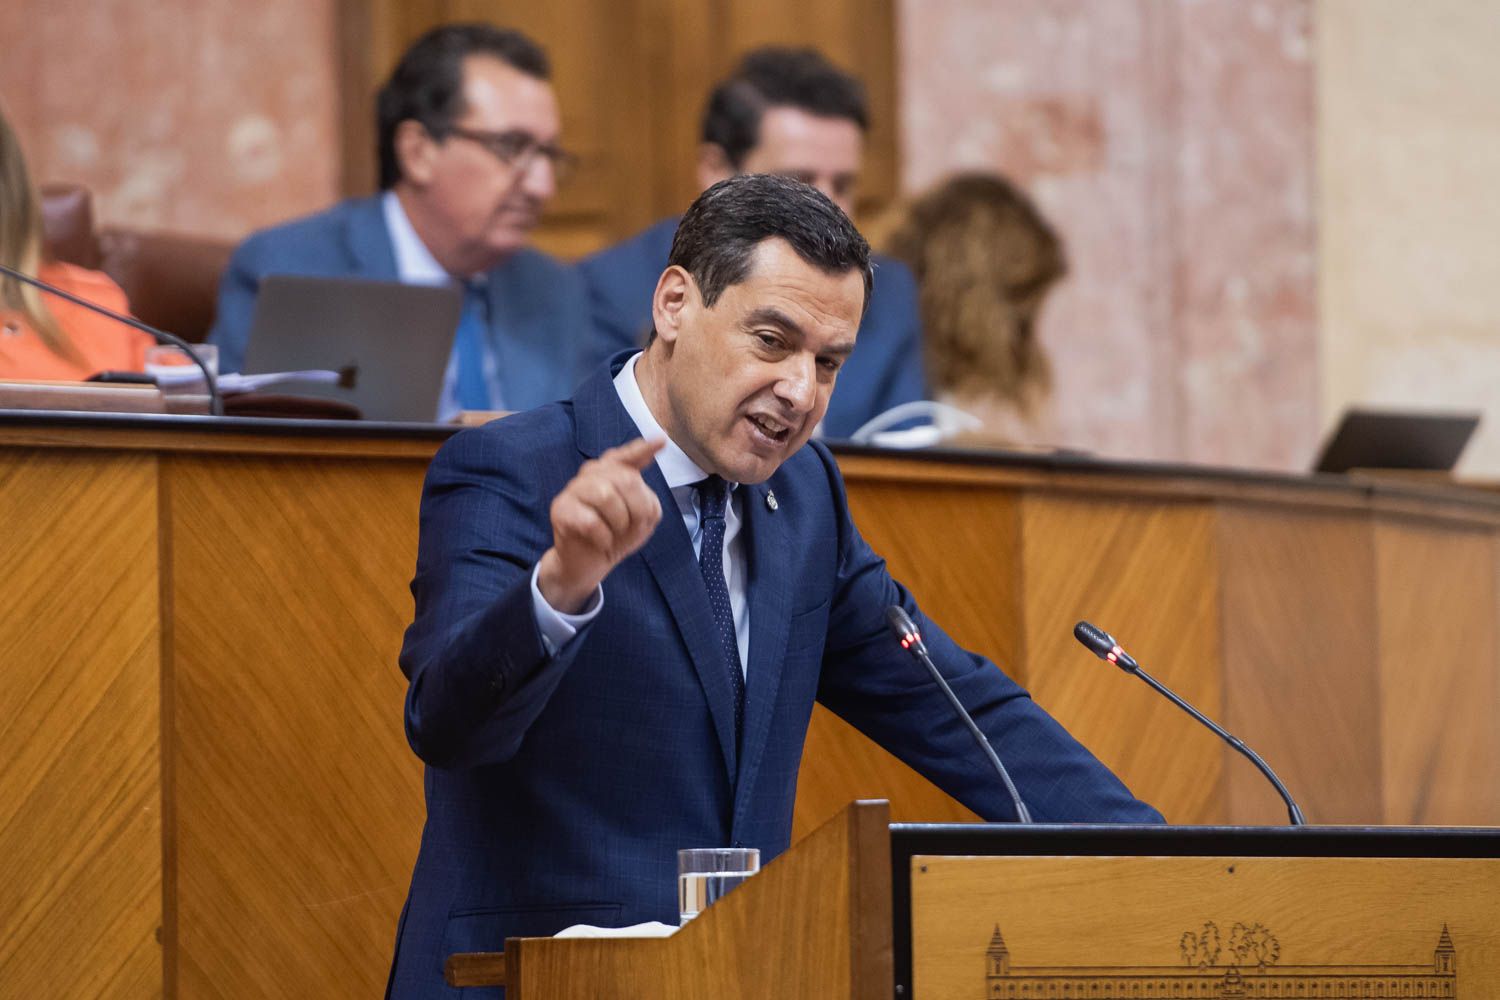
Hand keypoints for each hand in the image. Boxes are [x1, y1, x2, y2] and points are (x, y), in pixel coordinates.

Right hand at [537, 437, 665, 612]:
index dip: (643, 448)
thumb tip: (636, 488)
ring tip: (614, 534)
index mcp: (613, 472)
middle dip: (637, 510)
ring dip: (619, 523)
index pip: (627, 456)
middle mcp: (592, 473)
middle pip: (626, 479)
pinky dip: (604, 537)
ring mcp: (574, 488)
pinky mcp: (560, 508)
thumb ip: (646, 500)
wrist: (588, 563)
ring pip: (606, 495)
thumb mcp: (641, 519)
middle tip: (632, 528)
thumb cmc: (616, 536)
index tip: (662, 440)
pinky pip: (591, 521)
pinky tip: (602, 542)